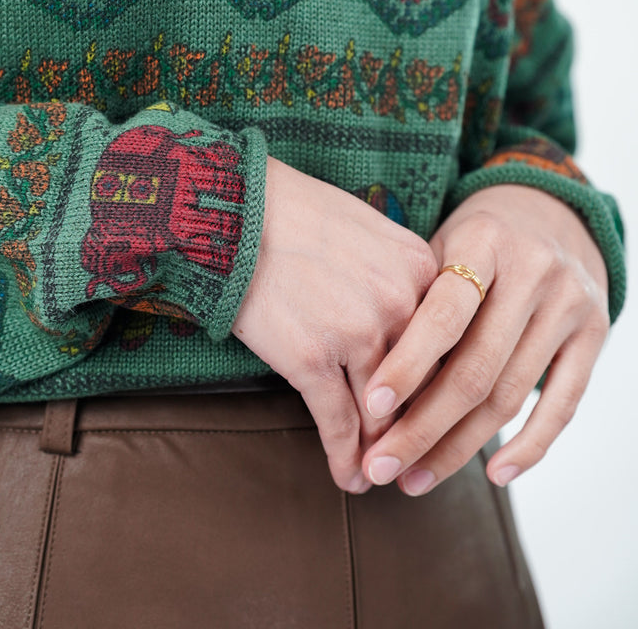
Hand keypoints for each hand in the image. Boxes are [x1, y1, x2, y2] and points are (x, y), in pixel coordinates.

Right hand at [232, 156, 437, 492]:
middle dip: (420, 430)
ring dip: (383, 454)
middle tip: (417, 459)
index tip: (440, 411)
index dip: (444, 386)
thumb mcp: (372, 232)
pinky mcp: (311, 359)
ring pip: (383, 414)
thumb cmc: (298, 213)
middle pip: (424, 385)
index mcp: (424, 270)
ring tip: (382, 478)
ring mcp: (358, 333)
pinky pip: (338, 424)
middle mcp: (402, 304)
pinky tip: (347, 477)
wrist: (237, 208)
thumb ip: (402, 277)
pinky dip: (344, 458)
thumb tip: (413, 320)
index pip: (449, 345)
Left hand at [361, 185, 609, 493]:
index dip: (407, 366)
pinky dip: (530, 446)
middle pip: (475, 367)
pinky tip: (493, 475)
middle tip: (380, 466)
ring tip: (414, 477)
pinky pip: (563, 403)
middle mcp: (533, 270)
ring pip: (511, 394)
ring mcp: (569, 303)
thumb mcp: (441, 246)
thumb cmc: (475, 239)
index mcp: (484, 240)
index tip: (369, 409)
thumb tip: (362, 381)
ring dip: (459, 447)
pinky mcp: (595, 333)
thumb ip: (413, 300)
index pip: (444, 314)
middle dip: (422, 426)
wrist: (551, 212)